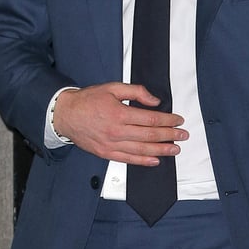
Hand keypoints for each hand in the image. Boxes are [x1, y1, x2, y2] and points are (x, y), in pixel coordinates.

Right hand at [53, 82, 186, 164]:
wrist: (66, 115)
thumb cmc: (89, 100)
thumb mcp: (113, 88)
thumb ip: (136, 92)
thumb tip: (155, 101)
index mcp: (120, 113)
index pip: (151, 119)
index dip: (168, 120)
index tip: (178, 120)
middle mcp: (117, 131)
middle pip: (150, 135)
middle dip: (170, 135)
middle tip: (183, 135)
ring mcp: (111, 144)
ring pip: (142, 150)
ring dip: (161, 150)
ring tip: (175, 149)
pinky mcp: (106, 153)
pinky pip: (128, 159)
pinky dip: (143, 161)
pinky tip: (155, 160)